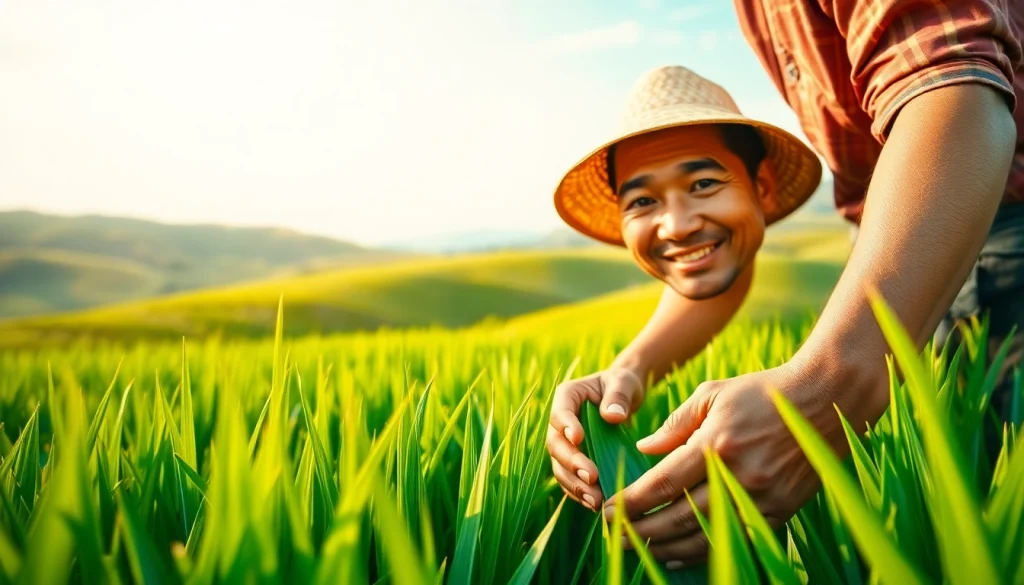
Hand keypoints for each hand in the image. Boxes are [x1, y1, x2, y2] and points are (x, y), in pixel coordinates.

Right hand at [547, 367, 646, 510]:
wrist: (623, 398)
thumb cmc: (622, 385)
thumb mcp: (624, 383)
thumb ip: (618, 395)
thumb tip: (613, 416)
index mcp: (567, 396)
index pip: (559, 412)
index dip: (566, 426)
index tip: (578, 438)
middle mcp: (559, 422)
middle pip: (556, 444)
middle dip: (572, 462)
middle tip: (592, 476)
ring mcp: (565, 444)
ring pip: (560, 467)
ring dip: (575, 484)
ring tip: (595, 499)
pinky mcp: (573, 461)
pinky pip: (570, 479)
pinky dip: (580, 492)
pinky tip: (595, 504)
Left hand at [603, 361, 875, 566]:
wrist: (825, 400)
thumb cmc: (762, 392)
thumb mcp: (712, 394)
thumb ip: (675, 425)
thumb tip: (644, 451)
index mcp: (715, 444)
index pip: (662, 484)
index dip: (632, 502)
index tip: (608, 510)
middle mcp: (737, 476)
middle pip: (678, 516)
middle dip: (641, 530)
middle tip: (613, 536)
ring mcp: (761, 498)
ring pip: (705, 535)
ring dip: (667, 547)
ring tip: (640, 549)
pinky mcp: (780, 510)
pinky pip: (735, 539)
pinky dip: (703, 550)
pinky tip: (680, 553)